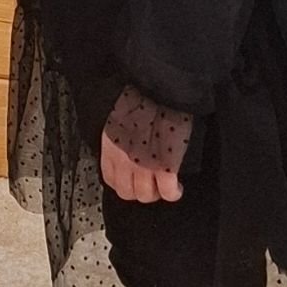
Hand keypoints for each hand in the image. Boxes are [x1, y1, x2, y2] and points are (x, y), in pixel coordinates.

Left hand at [98, 84, 186, 204]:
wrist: (156, 90)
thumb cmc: (137, 97)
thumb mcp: (118, 115)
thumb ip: (120, 133)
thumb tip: (126, 137)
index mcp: (111, 146)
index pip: (110, 179)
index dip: (122, 182)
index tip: (130, 179)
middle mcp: (124, 160)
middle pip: (128, 193)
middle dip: (138, 191)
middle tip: (149, 184)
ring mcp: (144, 165)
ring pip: (146, 196)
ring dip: (155, 193)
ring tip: (163, 186)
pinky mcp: (166, 166)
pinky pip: (168, 192)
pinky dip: (172, 193)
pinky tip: (176, 188)